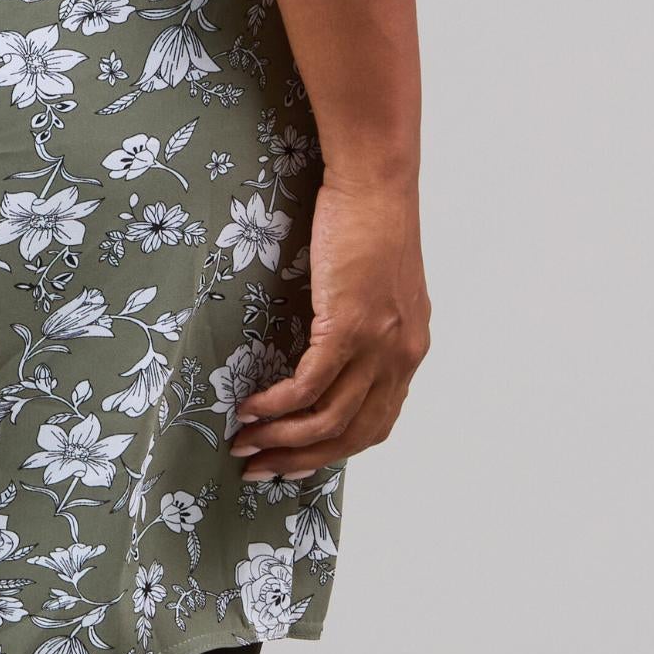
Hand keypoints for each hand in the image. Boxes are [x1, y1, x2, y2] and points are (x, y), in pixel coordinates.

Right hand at [231, 170, 430, 481]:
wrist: (375, 184)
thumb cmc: (368, 223)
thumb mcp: (375, 287)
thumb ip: (362, 325)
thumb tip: (325, 353)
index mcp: (409, 350)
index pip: (375, 423)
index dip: (332, 452)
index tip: (294, 462)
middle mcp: (401, 356)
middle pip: (353, 435)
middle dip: (302, 459)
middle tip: (259, 469)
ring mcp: (379, 345)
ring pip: (328, 419)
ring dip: (281, 440)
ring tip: (243, 444)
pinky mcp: (350, 327)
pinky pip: (309, 386)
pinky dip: (277, 405)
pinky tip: (250, 408)